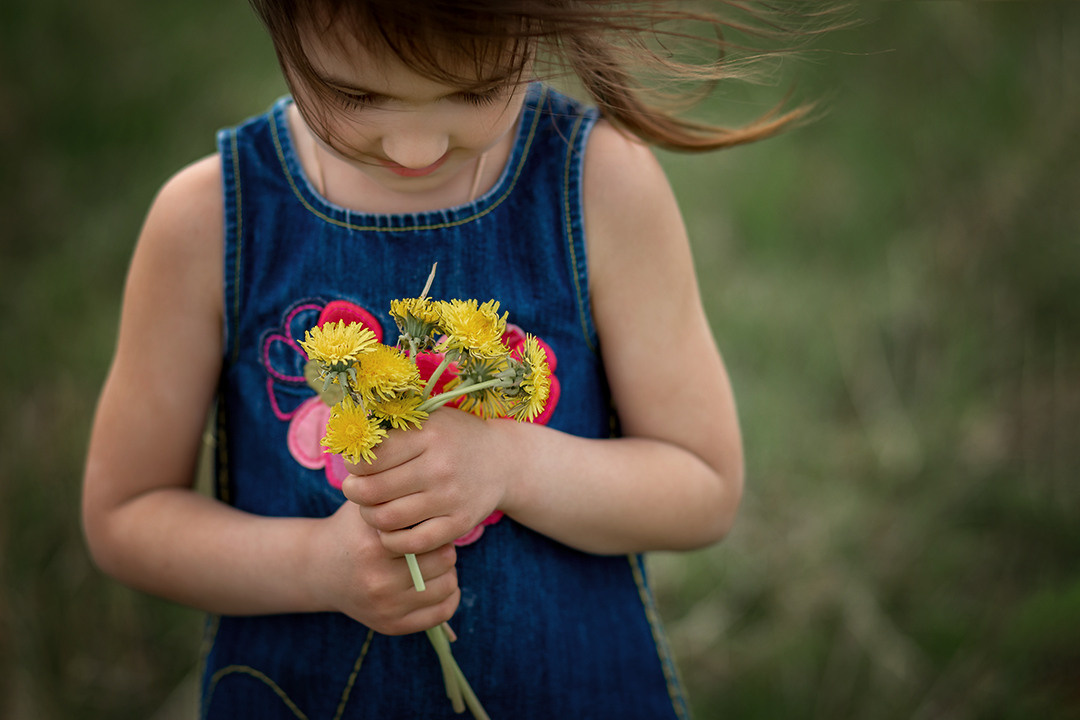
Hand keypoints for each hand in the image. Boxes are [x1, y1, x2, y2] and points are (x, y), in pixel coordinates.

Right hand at [308, 499, 459, 634]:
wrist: (320, 568)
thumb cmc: (352, 529)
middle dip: (442, 546)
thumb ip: (392, 490)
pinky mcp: (390, 626)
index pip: (432, 534)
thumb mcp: (365, 504)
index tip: (429, 519)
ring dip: (446, 571)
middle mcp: (378, 581)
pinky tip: (436, 582)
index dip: (436, 523)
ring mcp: (385, 608)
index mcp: (374, 546)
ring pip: (448, 586)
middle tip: (431, 540)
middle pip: (445, 560)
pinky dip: (447, 596)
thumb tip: (428, 477)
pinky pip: (441, 613)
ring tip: (432, 560)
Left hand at [341, 408, 508, 555]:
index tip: (356, 465)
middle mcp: (439, 466)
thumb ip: (393, 425)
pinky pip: (412, 543)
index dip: (354, 463)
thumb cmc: (454, 437)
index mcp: (428, 434)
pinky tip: (390, 530)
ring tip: (372, 508)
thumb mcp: (428, 419)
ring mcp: (450, 498)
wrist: (503, 460)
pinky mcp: (459, 523)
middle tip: (356, 489)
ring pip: (387, 519)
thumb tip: (348, 438)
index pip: (372, 456)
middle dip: (354, 492)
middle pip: (373, 490)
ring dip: (370, 516)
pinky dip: (392, 541)